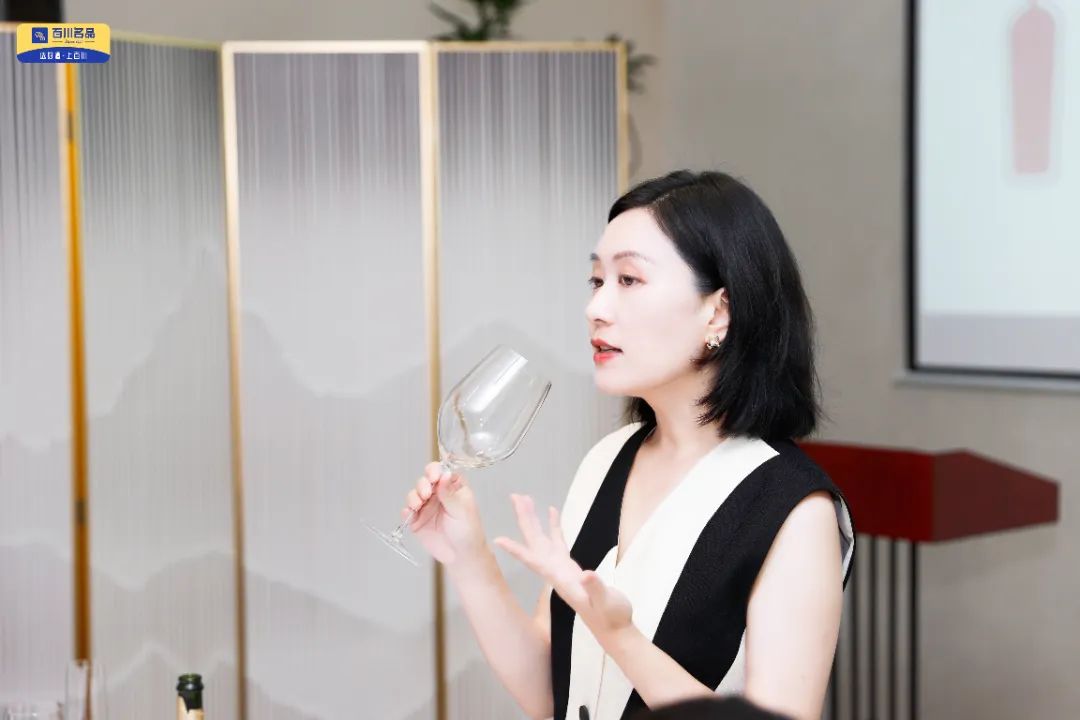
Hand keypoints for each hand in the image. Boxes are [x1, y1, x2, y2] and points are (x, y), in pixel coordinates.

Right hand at [403, 462, 486, 564]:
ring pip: (414, 494)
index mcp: (453, 487)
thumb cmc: (468, 531)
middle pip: (425, 480)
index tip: (434, 477)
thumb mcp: (461, 511)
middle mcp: (439, 494)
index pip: (441, 471)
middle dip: (422, 484)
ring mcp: (427, 507)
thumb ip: (449, 493)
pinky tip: (410, 513)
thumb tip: (444, 473)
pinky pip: (408, 512)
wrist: (461, 556)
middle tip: (426, 494)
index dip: (435, 471)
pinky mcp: (418, 520)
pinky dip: (406, 511)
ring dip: (413, 496)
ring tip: (418, 505)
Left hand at [494, 494, 633, 637]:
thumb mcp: (606, 603)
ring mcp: (562, 568)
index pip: (534, 561)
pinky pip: (559, 541)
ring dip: (535, 520)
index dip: (517, 551)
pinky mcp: (571, 567)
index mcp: (560, 580)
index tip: (498, 540)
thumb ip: (595, 588)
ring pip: (543, 540)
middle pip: (534, 543)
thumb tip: (585, 575)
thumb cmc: (611, 617)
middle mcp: (556, 572)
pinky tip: (552, 511)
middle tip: (515, 497)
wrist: (614, 629)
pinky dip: (554, 526)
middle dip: (525, 520)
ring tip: (526, 499)